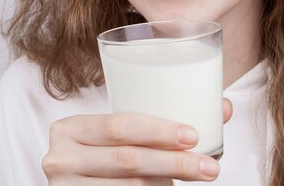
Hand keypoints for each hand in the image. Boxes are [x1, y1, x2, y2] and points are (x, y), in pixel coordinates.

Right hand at [42, 99, 232, 184]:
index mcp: (68, 128)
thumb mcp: (117, 137)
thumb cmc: (103, 157)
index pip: (117, 127)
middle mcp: (60, 158)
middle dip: (174, 162)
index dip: (157, 130)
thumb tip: (223, 106)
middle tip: (209, 167)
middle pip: (127, 159)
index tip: (193, 134)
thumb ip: (159, 123)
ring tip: (197, 176)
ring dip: (168, 183)